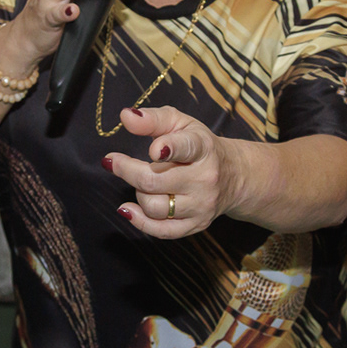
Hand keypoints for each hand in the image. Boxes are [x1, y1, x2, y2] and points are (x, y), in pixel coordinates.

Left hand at [105, 106, 232, 237]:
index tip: (153, 149)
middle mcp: (205, 178)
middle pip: (156, 181)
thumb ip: (153, 119)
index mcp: (203, 148)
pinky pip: (162, 231)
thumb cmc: (199, 145)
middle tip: (113, 161)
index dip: (169, 148)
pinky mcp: (197, 225)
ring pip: (155, 206)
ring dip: (138, 193)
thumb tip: (125, 116)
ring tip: (141, 182)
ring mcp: (201, 205)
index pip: (187, 148)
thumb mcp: (181, 123)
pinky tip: (127, 209)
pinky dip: (139, 221)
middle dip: (127, 170)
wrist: (233, 176)